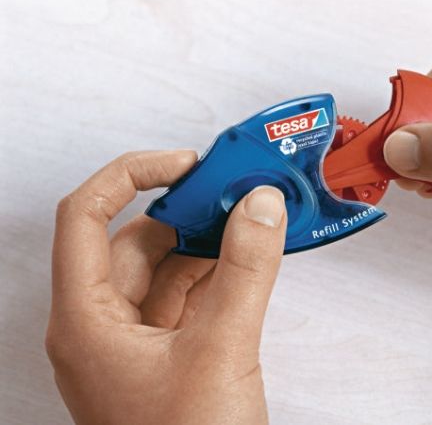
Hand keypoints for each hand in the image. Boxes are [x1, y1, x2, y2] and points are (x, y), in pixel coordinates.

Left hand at [46, 151, 286, 424]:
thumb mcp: (220, 351)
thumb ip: (245, 272)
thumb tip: (260, 207)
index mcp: (86, 319)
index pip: (85, 217)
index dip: (130, 176)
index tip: (183, 163)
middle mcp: (104, 324)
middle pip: (137, 240)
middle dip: (188, 209)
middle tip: (235, 187)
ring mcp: (139, 340)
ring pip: (169, 267)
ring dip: (210, 240)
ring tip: (253, 217)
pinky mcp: (173, 352)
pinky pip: (193, 294)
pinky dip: (222, 271)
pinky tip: (252, 257)